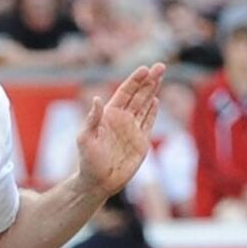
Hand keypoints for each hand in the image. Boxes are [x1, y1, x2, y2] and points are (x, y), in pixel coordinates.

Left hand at [72, 64, 163, 197]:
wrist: (98, 182)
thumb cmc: (88, 160)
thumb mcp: (85, 138)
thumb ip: (92, 119)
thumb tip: (97, 99)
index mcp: (110, 114)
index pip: (125, 92)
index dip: (135, 80)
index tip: (144, 69)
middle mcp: (122, 119)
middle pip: (138, 95)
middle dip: (149, 80)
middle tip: (160, 66)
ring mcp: (132, 129)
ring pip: (145, 105)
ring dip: (153, 91)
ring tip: (160, 76)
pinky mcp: (141, 142)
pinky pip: (148, 122)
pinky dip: (153, 112)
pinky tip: (156, 100)